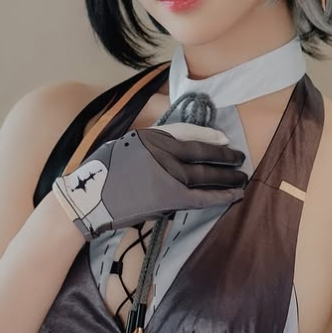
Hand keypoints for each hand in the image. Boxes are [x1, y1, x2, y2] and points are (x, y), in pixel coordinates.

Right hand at [54, 124, 247, 239]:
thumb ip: (154, 142)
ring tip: (242, 178)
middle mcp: (163, 153)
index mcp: (152, 136)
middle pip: (204, 154)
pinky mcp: (167, 199)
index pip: (190, 133)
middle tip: (241, 159)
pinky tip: (232, 196)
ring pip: (206, 175)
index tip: (225, 140)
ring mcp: (166, 176)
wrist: (89, 198)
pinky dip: (219, 196)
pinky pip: (200, 197)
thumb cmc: (104, 171)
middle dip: (226, 158)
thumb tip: (179, 145)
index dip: (211, 136)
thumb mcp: (127, 144)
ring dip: (227, 177)